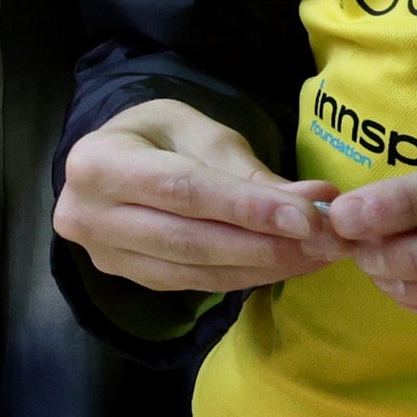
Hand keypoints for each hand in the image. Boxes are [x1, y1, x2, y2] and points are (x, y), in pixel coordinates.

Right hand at [54, 99, 345, 293]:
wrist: (112, 160)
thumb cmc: (158, 135)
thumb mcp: (199, 132)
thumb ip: (249, 171)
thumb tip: (318, 199)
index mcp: (99, 163)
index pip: (183, 189)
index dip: (248, 207)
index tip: (309, 218)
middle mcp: (89, 215)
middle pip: (189, 239)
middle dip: (265, 245)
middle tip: (327, 242)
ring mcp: (105, 255)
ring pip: (195, 271)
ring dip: (264, 266)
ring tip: (319, 254)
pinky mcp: (130, 279)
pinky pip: (195, 285)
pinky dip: (247, 276)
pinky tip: (287, 265)